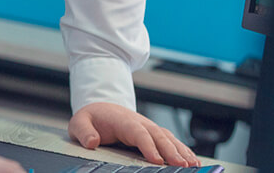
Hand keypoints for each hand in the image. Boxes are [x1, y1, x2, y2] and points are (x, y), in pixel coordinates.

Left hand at [68, 102, 199, 166]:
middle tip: (183, 166)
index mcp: (123, 120)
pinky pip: (170, 141)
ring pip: (168, 138)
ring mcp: (148, 127)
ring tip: (194, 165)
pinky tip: (193, 161)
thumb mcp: (80, 122)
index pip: (138, 132)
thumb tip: (92, 142)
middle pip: (158, 136)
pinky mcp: (153, 134)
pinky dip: (183, 150)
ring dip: (182, 150)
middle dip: (171, 151)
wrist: (100, 107)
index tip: (157, 160)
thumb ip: (84, 132)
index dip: (148, 145)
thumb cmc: (92, 117)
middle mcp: (140, 122)